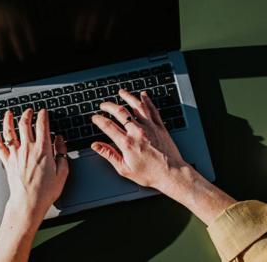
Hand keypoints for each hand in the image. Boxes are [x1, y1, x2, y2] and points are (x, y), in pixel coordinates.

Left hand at [0, 109, 68, 223]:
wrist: (28, 203)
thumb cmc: (45, 191)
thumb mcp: (63, 172)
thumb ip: (62, 153)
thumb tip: (60, 141)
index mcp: (43, 150)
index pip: (42, 126)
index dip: (42, 116)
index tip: (43, 112)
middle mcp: (28, 149)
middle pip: (24, 125)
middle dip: (27, 114)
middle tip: (29, 110)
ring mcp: (16, 155)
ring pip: (9, 132)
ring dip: (8, 120)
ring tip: (9, 113)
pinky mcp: (8, 163)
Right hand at [91, 89, 235, 224]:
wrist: (171, 173)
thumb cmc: (150, 174)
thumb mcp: (125, 169)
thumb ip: (109, 155)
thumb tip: (96, 146)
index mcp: (127, 143)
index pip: (108, 126)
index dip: (99, 120)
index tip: (95, 117)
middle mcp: (138, 132)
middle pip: (120, 112)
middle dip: (109, 106)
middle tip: (103, 105)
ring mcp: (150, 127)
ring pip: (137, 106)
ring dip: (128, 97)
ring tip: (121, 92)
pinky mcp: (160, 127)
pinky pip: (152, 110)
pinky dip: (147, 101)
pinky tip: (143, 95)